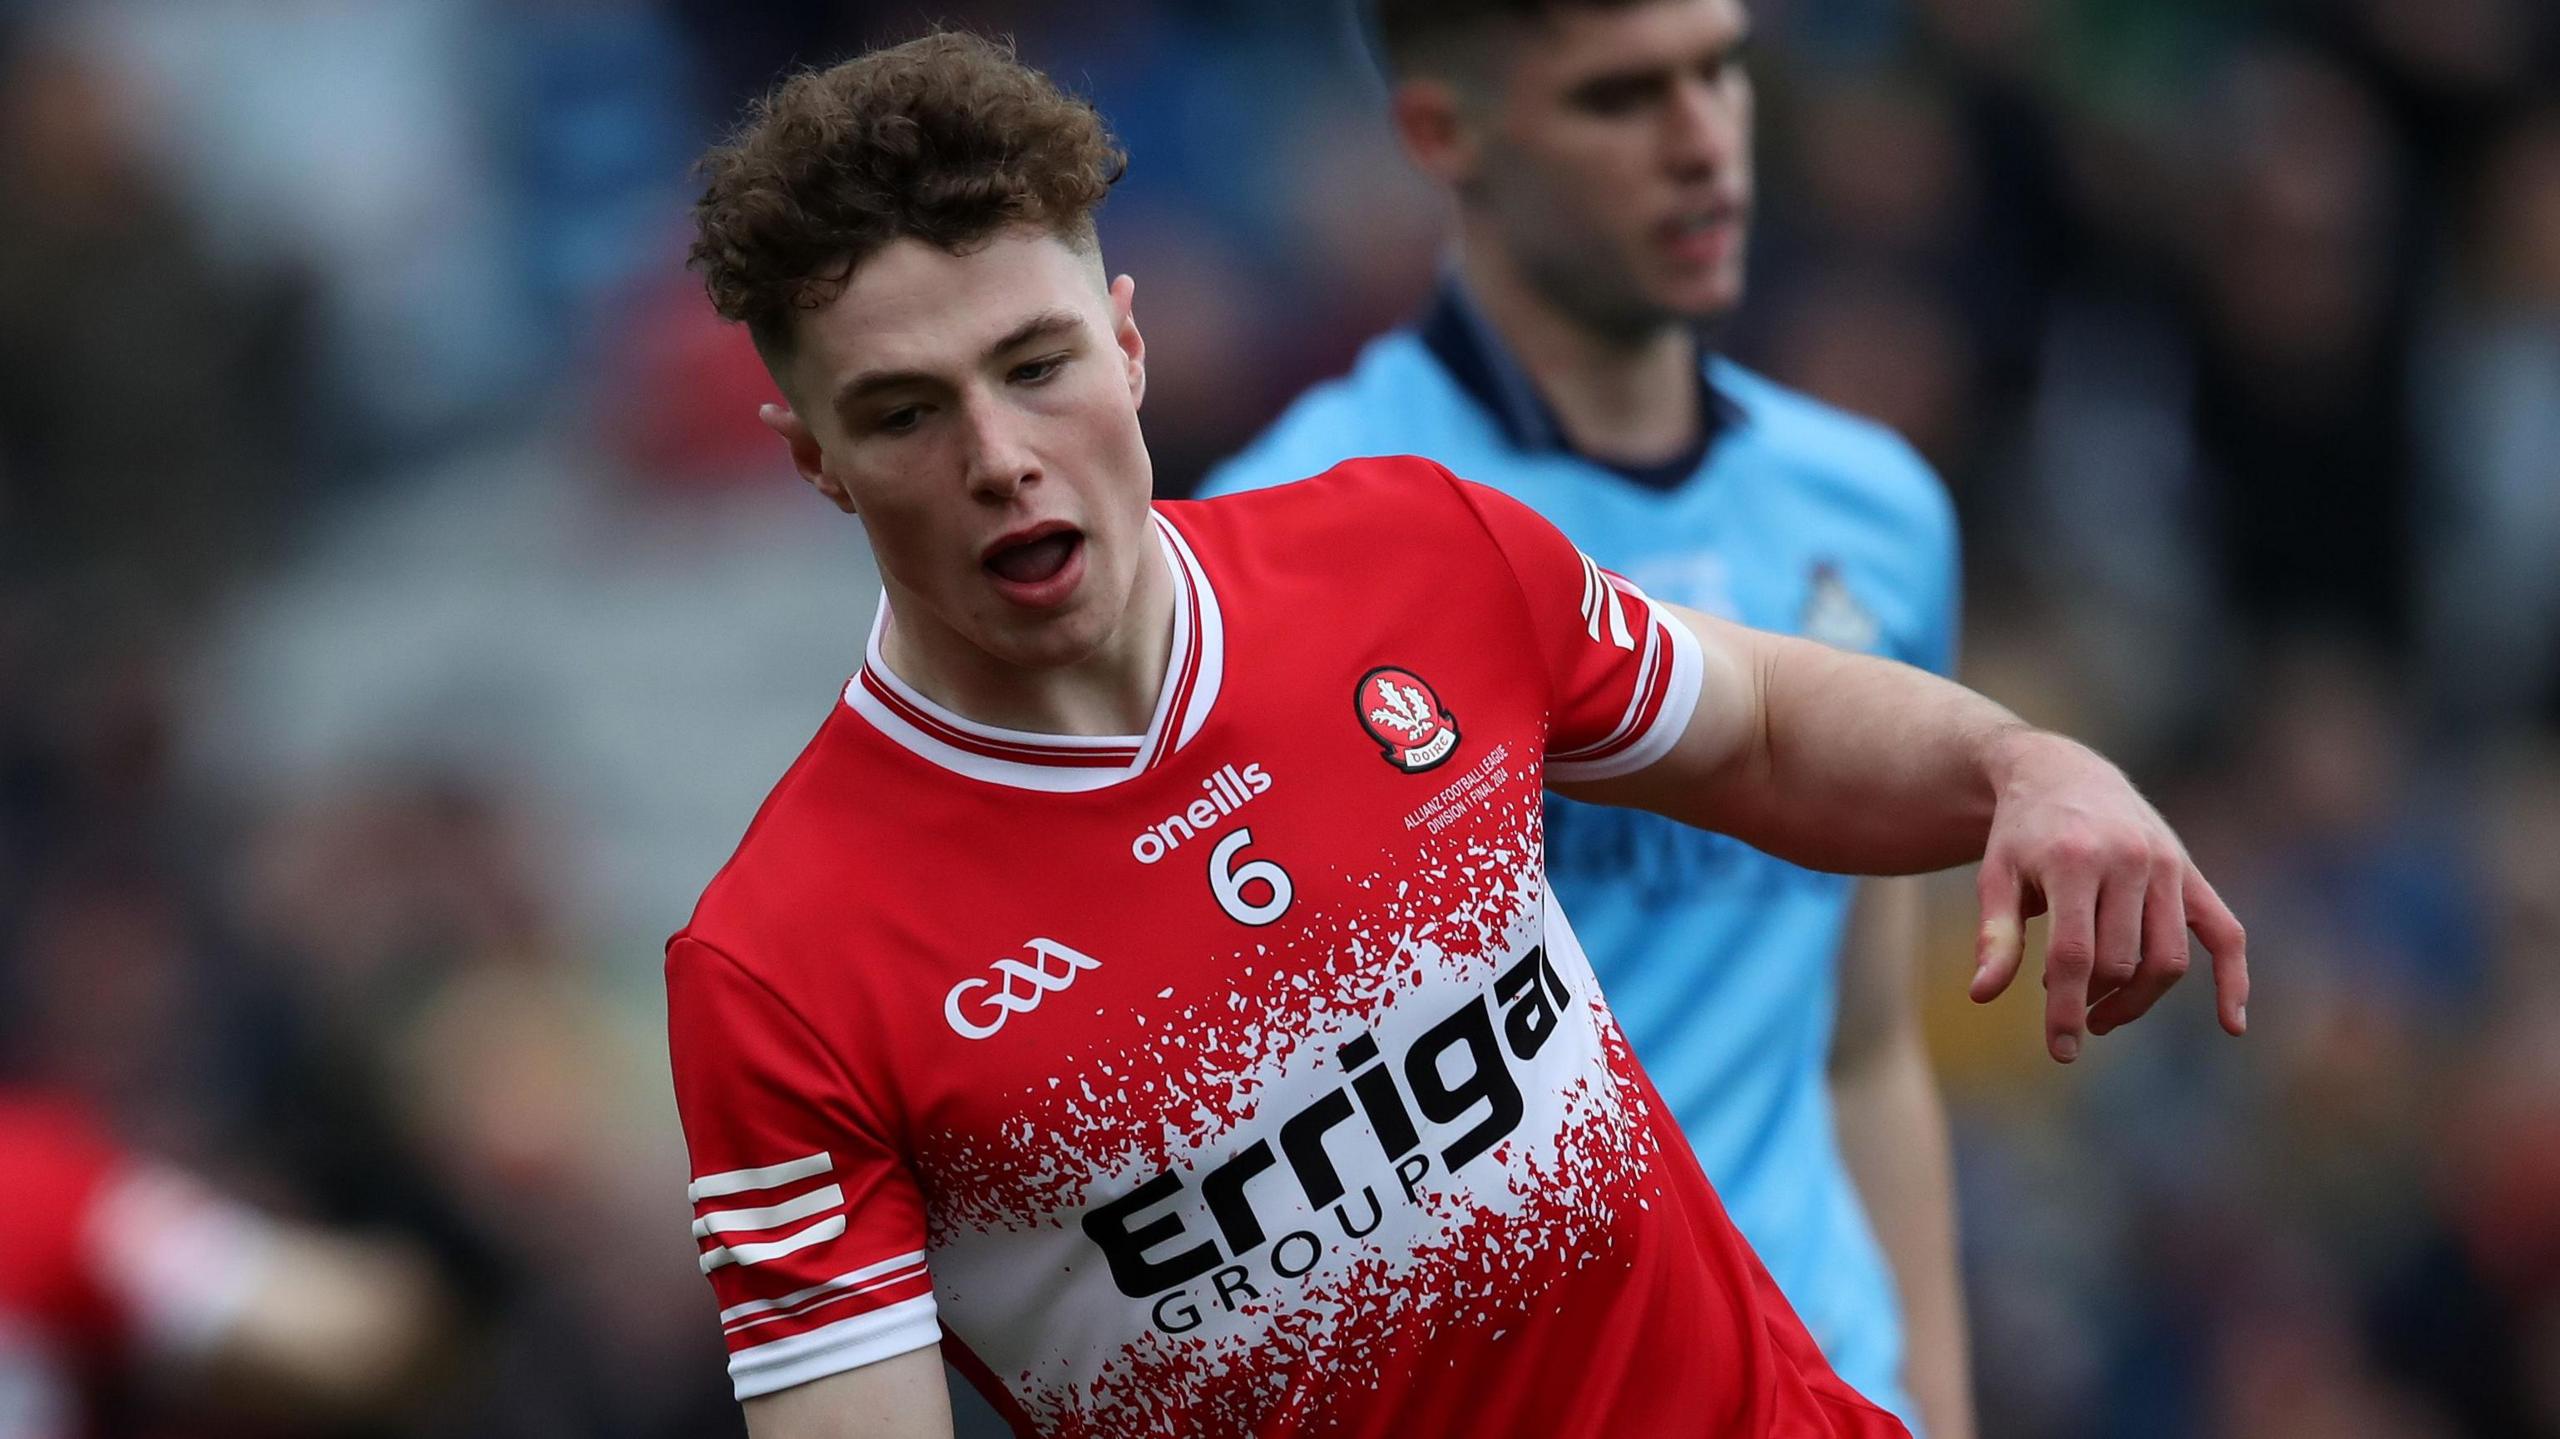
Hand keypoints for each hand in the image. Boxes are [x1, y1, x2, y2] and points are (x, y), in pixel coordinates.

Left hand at [1968, 731, 2247, 1061]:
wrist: (2060, 772)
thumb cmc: (2021, 834)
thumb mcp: (1996, 877)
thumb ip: (1996, 936)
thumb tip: (1982, 996)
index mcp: (2074, 859)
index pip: (2074, 953)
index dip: (2065, 1008)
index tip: (2060, 1050)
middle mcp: (2129, 859)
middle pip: (2122, 961)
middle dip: (2093, 999)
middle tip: (2069, 1008)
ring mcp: (2166, 865)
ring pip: (2168, 958)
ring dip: (2137, 999)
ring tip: (2101, 1012)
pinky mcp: (2190, 872)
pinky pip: (2225, 932)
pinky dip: (2233, 979)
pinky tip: (2232, 1025)